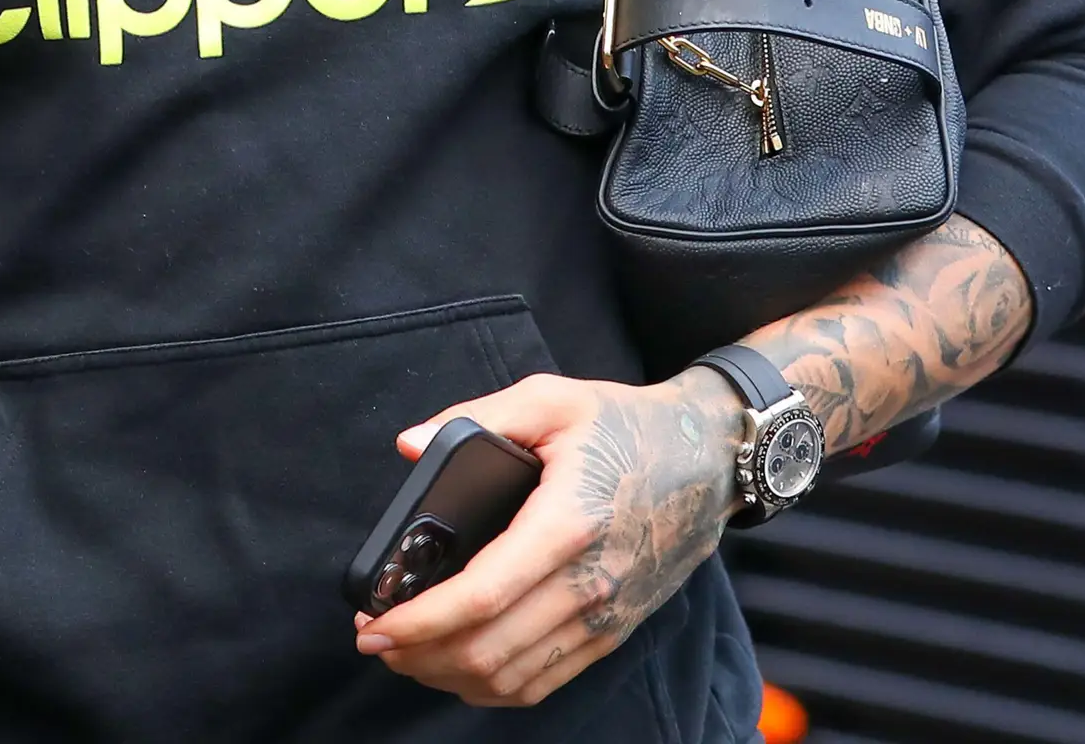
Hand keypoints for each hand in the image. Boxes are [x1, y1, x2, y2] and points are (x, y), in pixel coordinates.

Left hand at [349, 372, 736, 706]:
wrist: (710, 460)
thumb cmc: (626, 425)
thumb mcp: (552, 397)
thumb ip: (478, 415)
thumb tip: (410, 445)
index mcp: (567, 524)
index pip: (482, 597)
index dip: (419, 621)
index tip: (374, 624)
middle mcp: (589, 584)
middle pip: (489, 651)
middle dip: (418, 655)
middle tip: (374, 638)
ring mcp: (605, 617)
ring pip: (512, 678)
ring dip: (448, 676)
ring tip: (407, 653)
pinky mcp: (614, 632)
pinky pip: (544, 682)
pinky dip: (493, 687)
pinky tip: (459, 666)